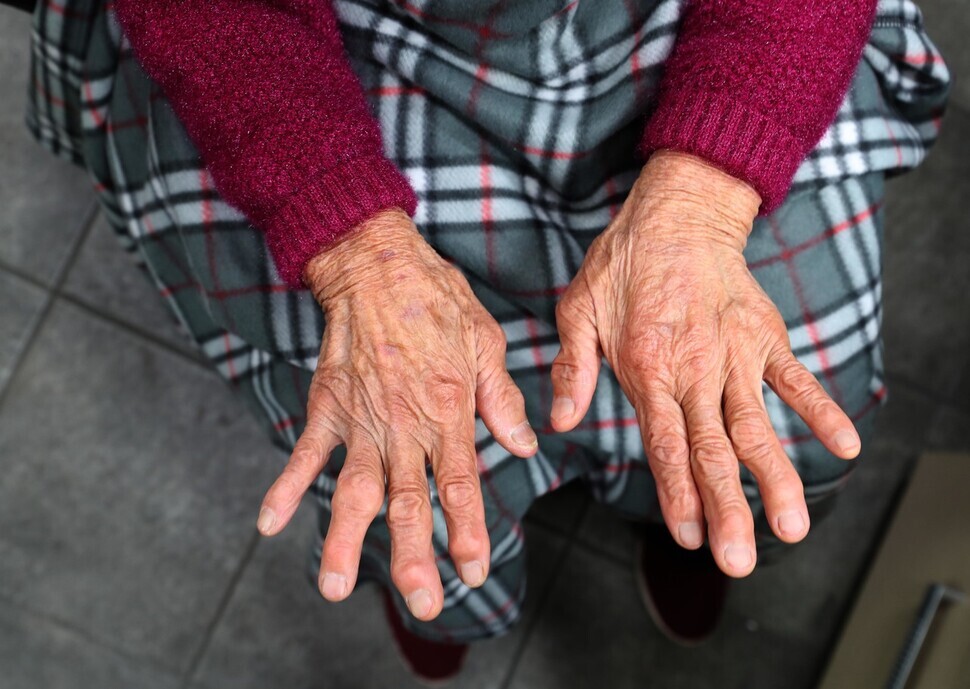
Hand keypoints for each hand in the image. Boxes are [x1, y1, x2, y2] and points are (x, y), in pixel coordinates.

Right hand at [256, 209, 537, 618]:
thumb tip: (523, 446)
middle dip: (415, 557)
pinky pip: (305, 451)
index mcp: (448, 410)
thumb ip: (500, 399)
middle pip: (409, 502)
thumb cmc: (436, 299)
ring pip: (354, 489)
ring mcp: (362, 418)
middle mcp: (404, 424)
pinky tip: (269, 523)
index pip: (460, 484)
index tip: (473, 570)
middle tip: (422, 604)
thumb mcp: (485, 342)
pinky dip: (286, 486)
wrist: (376, 262)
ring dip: (345, 540)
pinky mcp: (328, 404)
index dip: (468, 531)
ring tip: (336, 587)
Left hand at [550, 151, 861, 576]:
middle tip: (740, 560)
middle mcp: (696, 370)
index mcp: (648, 369)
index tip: (691, 539)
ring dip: (776, 478)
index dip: (678, 495)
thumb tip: (559, 422)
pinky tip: (843, 447)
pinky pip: (796, 379)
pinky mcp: (765, 337)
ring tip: (793, 527)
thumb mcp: (578, 311)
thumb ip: (572, 369)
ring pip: (757, 426)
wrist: (677, 212)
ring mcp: (736, 355)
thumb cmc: (623, 264)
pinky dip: (821, 411)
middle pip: (714, 450)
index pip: (666, 445)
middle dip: (728, 509)